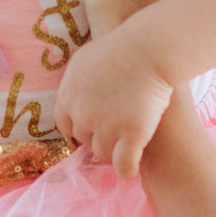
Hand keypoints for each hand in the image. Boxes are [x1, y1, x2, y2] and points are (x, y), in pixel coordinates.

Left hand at [55, 24, 176, 181]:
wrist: (149, 48)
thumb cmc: (122, 46)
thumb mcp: (86, 59)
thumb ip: (76, 80)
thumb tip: (75, 91)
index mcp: (68, 97)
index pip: (66, 125)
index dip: (81, 127)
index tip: (95, 125)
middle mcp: (82, 115)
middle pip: (85, 140)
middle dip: (98, 139)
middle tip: (115, 135)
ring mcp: (106, 126)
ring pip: (103, 154)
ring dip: (113, 154)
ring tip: (126, 151)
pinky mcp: (131, 133)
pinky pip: (124, 164)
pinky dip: (127, 169)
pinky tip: (133, 168)